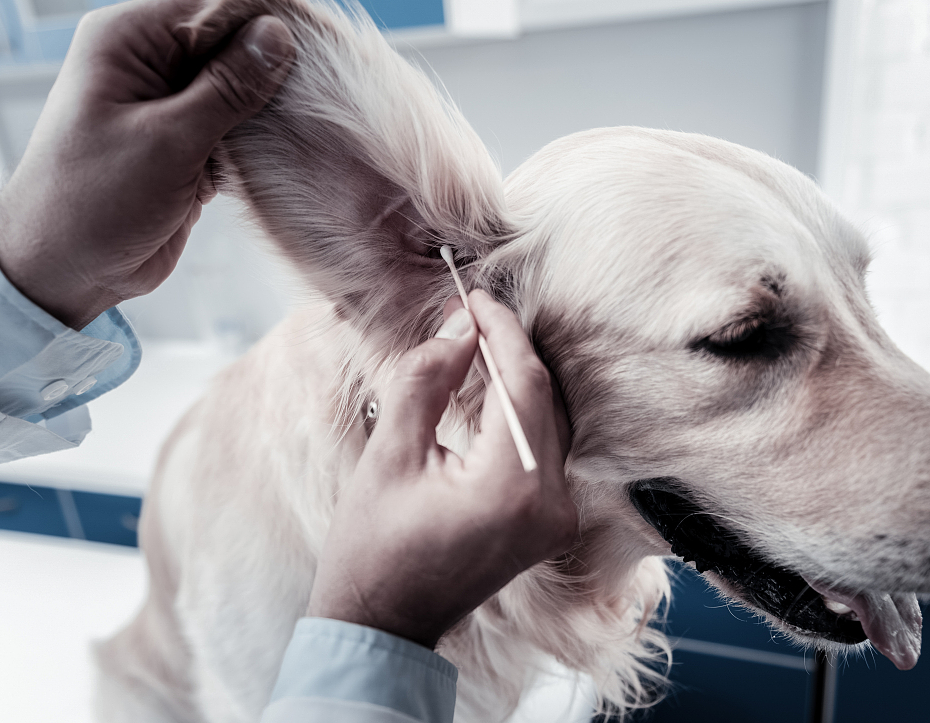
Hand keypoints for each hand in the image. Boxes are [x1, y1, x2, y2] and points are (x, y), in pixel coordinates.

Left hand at [0, 0, 294, 328]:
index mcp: (128, 40)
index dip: (269, 19)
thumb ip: (227, 88)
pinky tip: (295, 147)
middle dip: (277, 64)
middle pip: (232, 42)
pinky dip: (262, 137)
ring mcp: (169, 105)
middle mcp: (149, 63)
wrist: (62, 270)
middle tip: (330, 87)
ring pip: (239, 87)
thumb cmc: (93, 201)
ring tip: (320, 118)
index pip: (214, 6)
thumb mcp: (168, 140)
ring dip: (274, 105)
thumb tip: (278, 36)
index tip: (323, 42)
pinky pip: (236, 126)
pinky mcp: (186, 144)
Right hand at [306, 290, 578, 648]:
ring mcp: (557, 518)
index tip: (474, 295)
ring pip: (549, 420)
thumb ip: (428, 380)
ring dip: (516, 378)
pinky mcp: (550, 523)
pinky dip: (520, 413)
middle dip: (508, 349)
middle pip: (544, 399)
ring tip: (473, 343)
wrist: (382, 623)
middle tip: (468, 312)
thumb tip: (460, 324)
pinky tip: (488, 388)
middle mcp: (552, 505)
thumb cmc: (373, 547)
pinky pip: (544, 449)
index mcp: (513, 489)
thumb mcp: (390, 454)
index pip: (525, 383)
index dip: (502, 330)